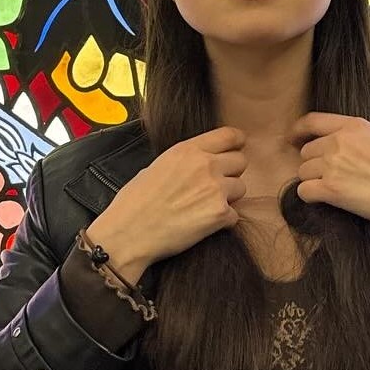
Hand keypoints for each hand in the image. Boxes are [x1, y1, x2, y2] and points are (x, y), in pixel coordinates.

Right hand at [86, 126, 247, 280]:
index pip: (230, 136)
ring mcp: (215, 190)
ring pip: (241, 189)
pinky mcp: (219, 215)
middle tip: (216, 186)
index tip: (236, 150)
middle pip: (241, 161)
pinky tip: (203, 225)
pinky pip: (234, 215)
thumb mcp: (156, 166)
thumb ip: (184, 161)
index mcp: (188, 150)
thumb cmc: (134, 203)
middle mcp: (205, 166)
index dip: (237, 143)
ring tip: (206, 207)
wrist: (129, 233)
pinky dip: (223, 221)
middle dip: (232, 173)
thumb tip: (198, 165)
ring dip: (229, 198)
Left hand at [289, 113, 369, 224]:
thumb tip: (334, 146)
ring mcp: (332, 165)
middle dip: (313, 164)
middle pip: (306, 152)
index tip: (293, 139)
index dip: (298, 131)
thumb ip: (352, 137)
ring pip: (303, 172)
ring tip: (333, 188)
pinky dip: (310, 196)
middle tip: (329, 175)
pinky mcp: (330, 189)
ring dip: (313, 181)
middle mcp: (338, 142)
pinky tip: (325, 198)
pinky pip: (304, 191)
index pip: (312, 121)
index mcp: (351, 126)